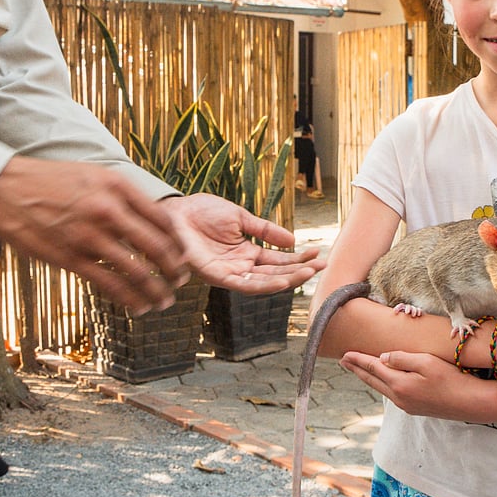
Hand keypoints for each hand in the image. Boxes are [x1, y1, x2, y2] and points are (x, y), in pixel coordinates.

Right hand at [0, 157, 189, 313]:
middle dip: (175, 268)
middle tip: (181, 280)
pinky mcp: (70, 258)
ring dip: (156, 290)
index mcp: (116, 186)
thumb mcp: (91, 174)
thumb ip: (120, 194)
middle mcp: (108, 209)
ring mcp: (89, 235)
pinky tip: (138, 307)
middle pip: (156, 245)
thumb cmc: (49, 180)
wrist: (5, 187)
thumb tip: (148, 216)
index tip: (183, 253)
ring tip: (164, 300)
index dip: (178, 240)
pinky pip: (110, 284)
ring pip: (137, 270)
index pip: (162, 217)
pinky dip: (130, 299)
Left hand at [160, 194, 324, 293]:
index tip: (319, 254)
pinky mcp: (215, 276)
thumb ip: (265, 229)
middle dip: (299, 271)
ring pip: (262, 282)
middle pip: (275, 273)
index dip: (299, 259)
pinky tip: (281, 281)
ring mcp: (228, 273)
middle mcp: (240, 266)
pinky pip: (242, 284)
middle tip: (321, 266)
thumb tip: (293, 240)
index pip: (279, 260)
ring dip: (286, 280)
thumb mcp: (240, 217)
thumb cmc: (202, 212)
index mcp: (247, 252)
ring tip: (308, 274)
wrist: (175, 211)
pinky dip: (263, 285)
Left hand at [340, 350, 496, 422]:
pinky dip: (382, 384)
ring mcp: (407, 405)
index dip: (358, 360)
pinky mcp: (416, 408)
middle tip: (343, 360)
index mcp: (399, 385)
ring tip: (358, 369)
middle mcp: (400, 398)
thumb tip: (382, 358)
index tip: (344, 353)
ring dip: (368, 377)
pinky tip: (383, 380)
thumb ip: (402, 359)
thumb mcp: (427, 362)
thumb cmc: (452, 378)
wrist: (473, 404)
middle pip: (372, 380)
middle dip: (357, 369)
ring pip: (381, 388)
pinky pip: (392, 394)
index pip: (372, 368)